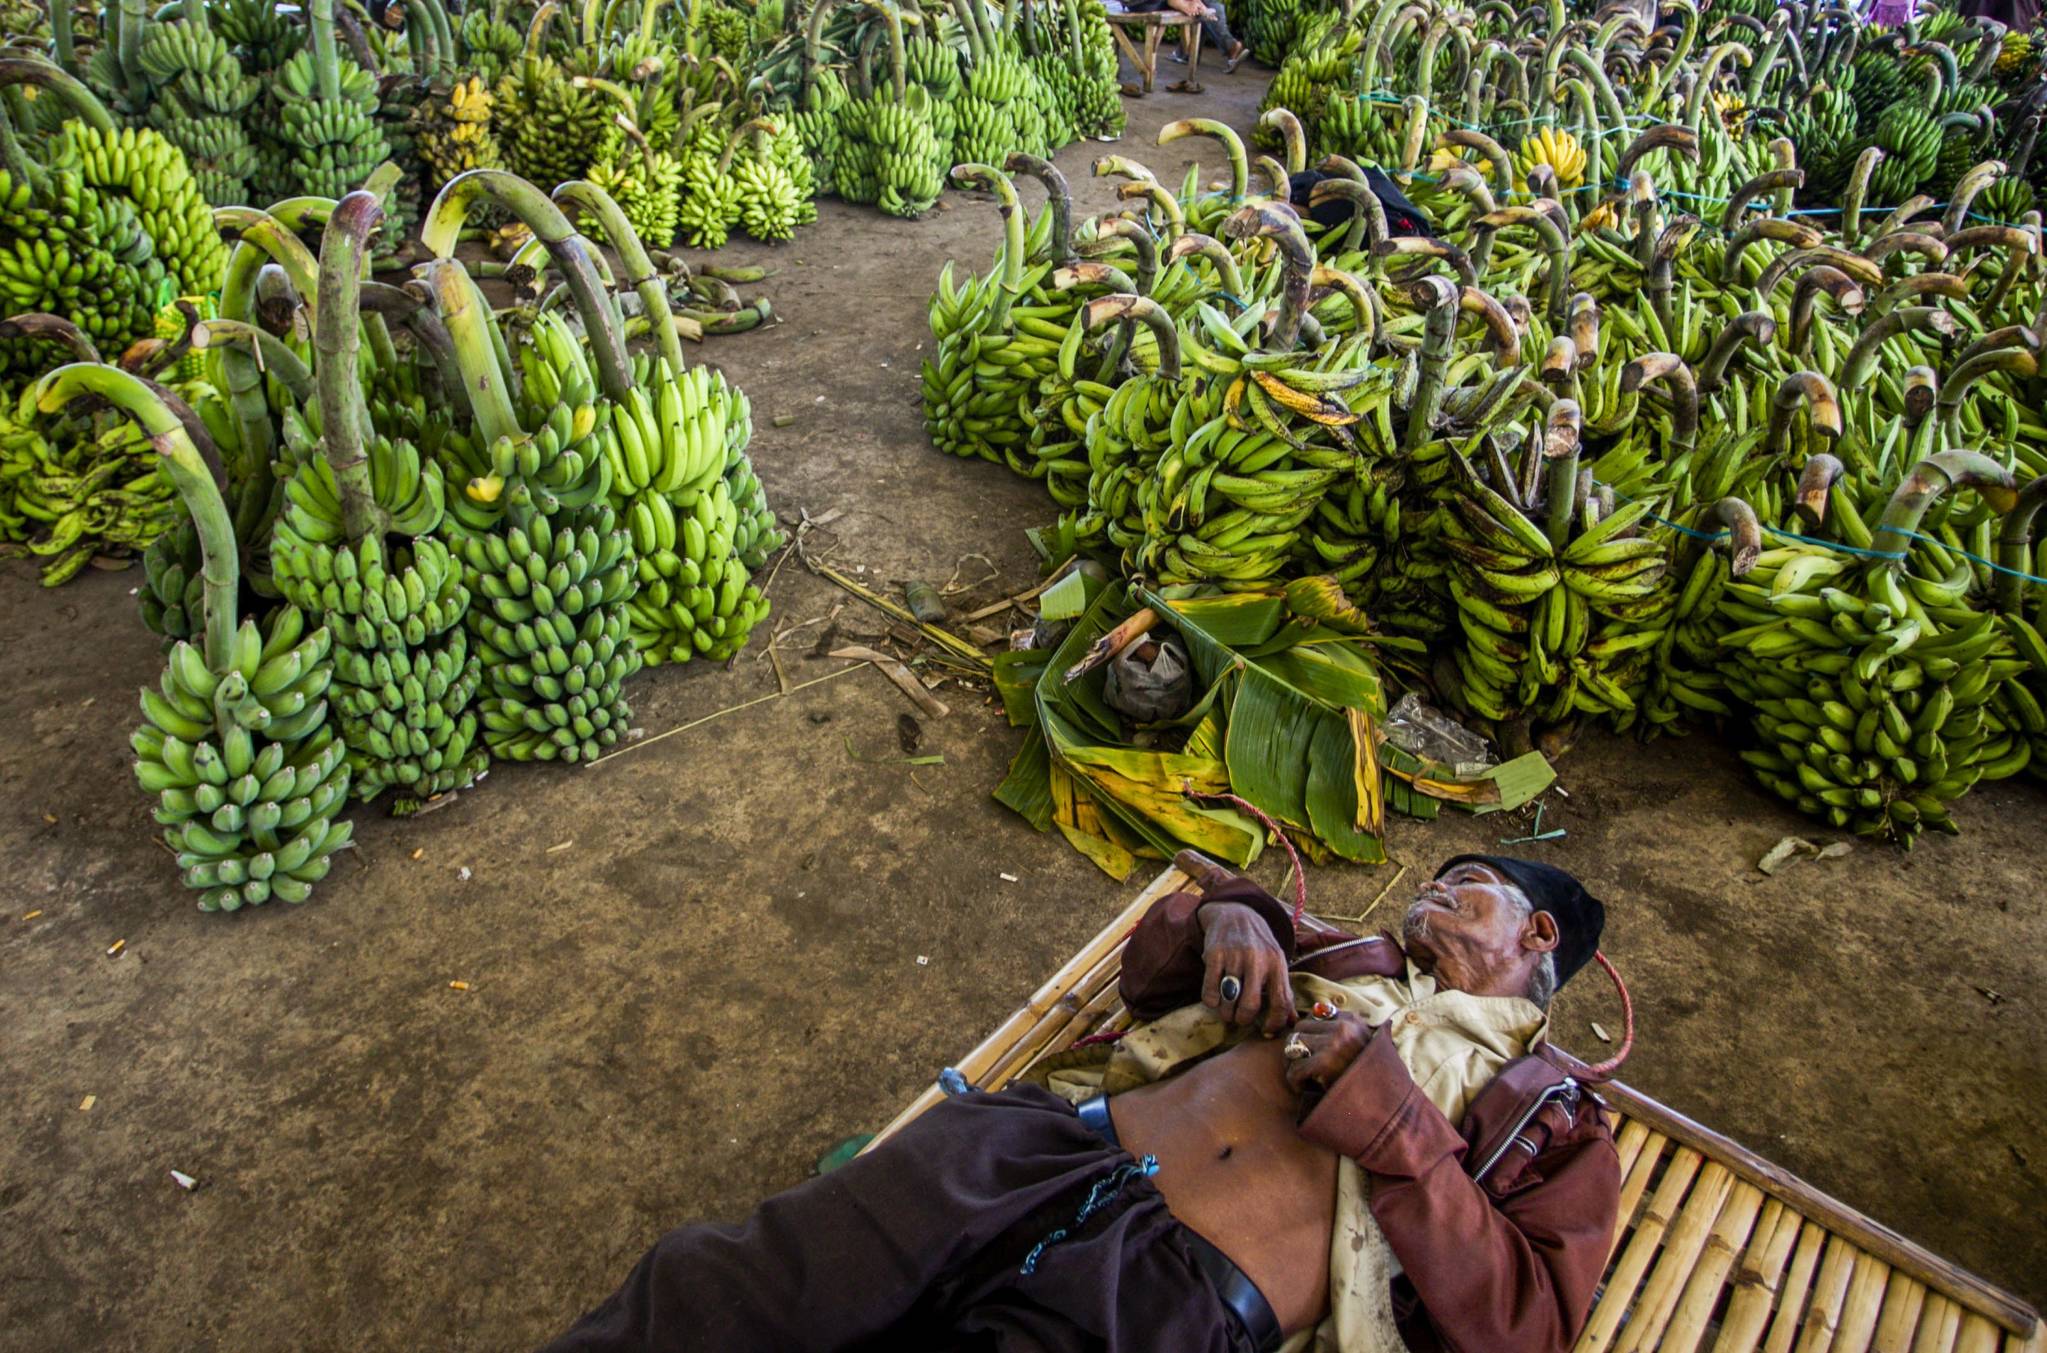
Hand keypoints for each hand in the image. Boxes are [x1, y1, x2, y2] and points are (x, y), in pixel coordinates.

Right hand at [1199, 901, 1295, 1034]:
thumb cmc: (1259, 946)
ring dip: (1225, 1013)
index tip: (1266, 1030)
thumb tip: (1291, 1023)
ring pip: (1228, 1000)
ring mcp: (1235, 956)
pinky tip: (1214, 999)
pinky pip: (1210, 991)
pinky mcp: (1215, 954)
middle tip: (1240, 1018)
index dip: (1274, 1023)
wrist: (1236, 914)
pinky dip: (1211, 1002)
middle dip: (1243, 1019)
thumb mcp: (1276, 963)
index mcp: (1277, 964)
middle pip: (1250, 1005)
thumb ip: (1283, 992)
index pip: (1281, 1002)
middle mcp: (1258, 959)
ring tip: (1226, 1011)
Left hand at [1282, 1012, 1373, 1092]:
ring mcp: (1334, 1043)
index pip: (1316, 1016)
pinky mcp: (1325, 1062)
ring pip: (1294, 1045)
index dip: (1310, 1035)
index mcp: (1353, 1020)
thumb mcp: (1363, 1045)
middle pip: (1301, 1027)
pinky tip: (1302, 1088)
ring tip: (1303, 1076)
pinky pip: (1296, 1068)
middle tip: (1302, 1065)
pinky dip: (1295, 1080)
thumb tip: (1315, 1011)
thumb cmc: (1370, 1076)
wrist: (1383, 1102)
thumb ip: (1343, 1030)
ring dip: (1295, 1062)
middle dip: (1298, 1047)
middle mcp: (1343, 1027)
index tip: (1312, 1051)